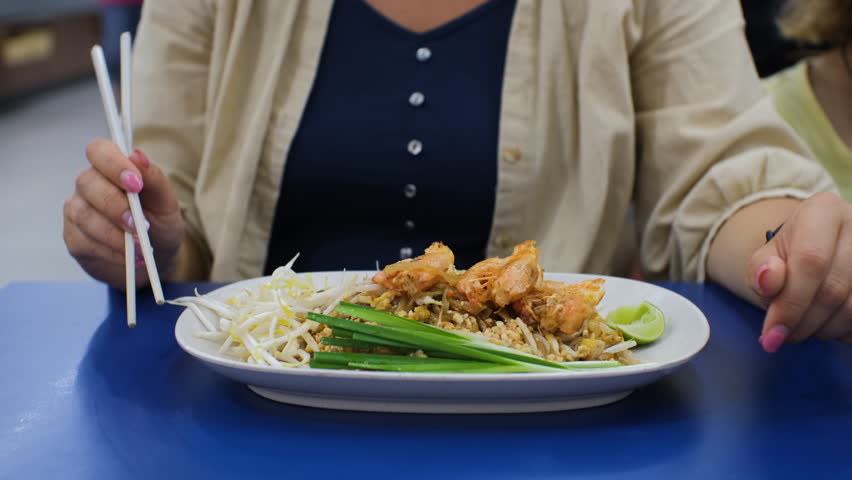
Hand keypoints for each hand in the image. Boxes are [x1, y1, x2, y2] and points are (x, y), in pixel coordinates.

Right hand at [64, 139, 184, 289]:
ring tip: (140, 248)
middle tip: (141, 226)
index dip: (113, 164)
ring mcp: (77, 211)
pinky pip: (84, 241)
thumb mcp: (167, 204)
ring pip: (83, 215)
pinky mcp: (74, 239)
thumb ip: (154, 180)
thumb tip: (138, 155)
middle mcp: (89, 185)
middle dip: (116, 206)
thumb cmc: (160, 224)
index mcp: (112, 168)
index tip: (136, 184)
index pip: (99, 150)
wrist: (156, 259)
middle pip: (88, 182)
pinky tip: (128, 257)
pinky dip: (111, 251)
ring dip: (115, 234)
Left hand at [748, 192, 851, 351]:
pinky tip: (829, 326)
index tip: (772, 334)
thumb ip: (760, 271)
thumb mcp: (765, 258)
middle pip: (833, 289)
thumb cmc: (789, 257)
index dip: (791, 303)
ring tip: (805, 328)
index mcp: (823, 211)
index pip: (810, 261)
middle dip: (804, 323)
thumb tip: (768, 281)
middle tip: (784, 336)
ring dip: (825, 330)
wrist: (818, 250)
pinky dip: (845, 332)